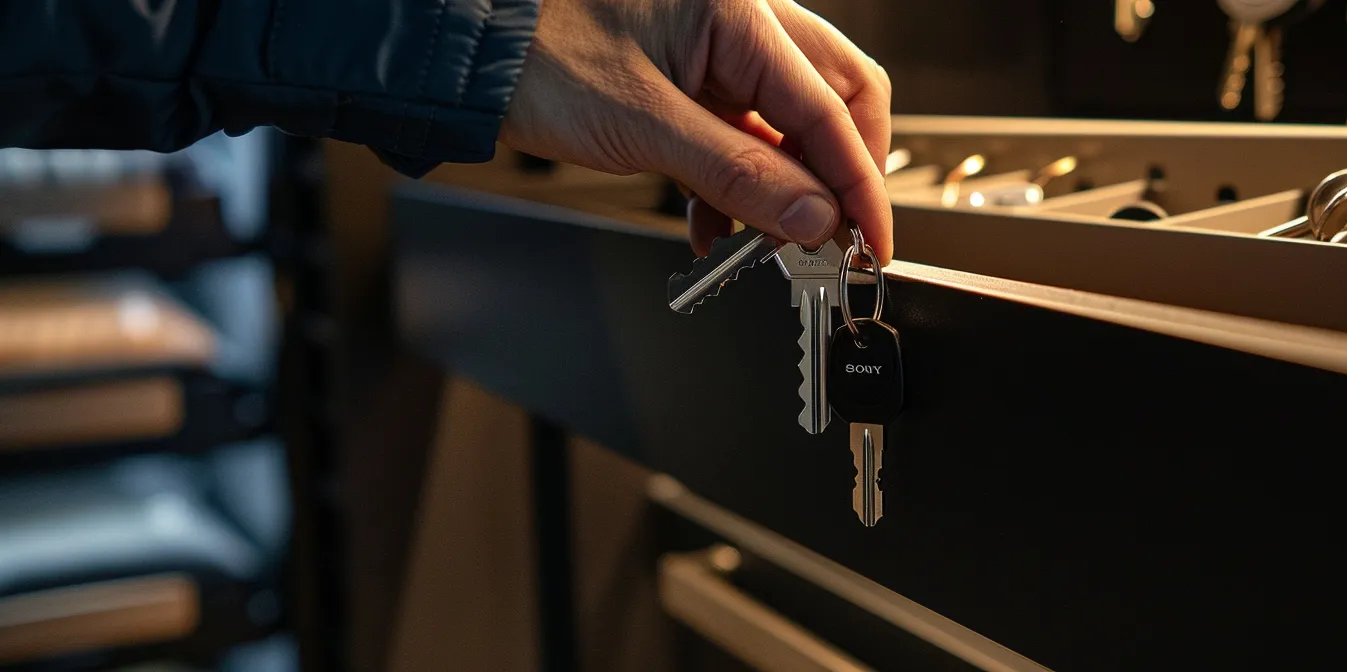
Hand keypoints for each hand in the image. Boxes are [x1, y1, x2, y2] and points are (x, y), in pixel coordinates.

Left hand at [500, 0, 894, 264]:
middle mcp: (740, 18)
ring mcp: (718, 44)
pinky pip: (745, 129)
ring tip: (761, 243)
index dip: (859, 185)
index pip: (831, 109)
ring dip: (785, 186)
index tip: (872, 242)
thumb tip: (813, 216)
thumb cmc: (533, 57)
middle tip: (830, 236)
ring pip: (791, 119)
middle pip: (836, 98)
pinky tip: (718, 224)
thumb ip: (738, 175)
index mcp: (737, 12)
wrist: (462, 46)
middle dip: (837, 174)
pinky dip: (742, 180)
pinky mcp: (694, 71)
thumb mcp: (642, 127)